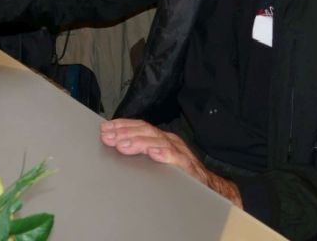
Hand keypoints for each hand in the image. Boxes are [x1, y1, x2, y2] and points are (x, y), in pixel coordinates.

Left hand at [99, 119, 241, 206]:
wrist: (211, 189)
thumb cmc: (181, 175)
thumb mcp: (158, 160)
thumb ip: (141, 153)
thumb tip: (115, 146)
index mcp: (162, 139)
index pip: (140, 126)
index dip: (122, 126)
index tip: (105, 129)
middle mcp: (170, 142)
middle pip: (146, 131)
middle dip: (125, 133)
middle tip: (109, 138)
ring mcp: (181, 153)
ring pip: (159, 142)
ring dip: (139, 142)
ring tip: (123, 145)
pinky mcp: (190, 168)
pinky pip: (178, 159)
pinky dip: (166, 155)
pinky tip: (154, 154)